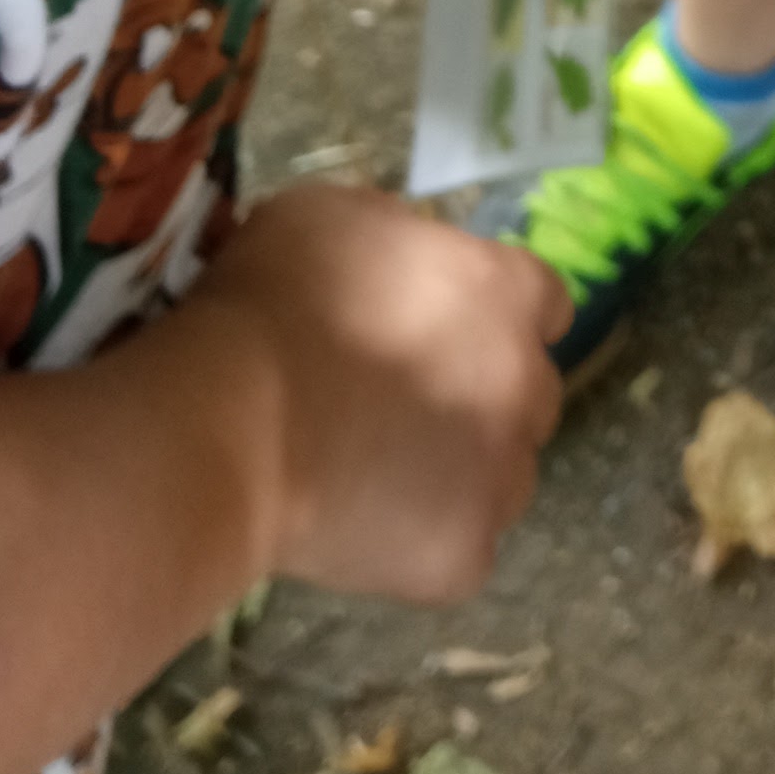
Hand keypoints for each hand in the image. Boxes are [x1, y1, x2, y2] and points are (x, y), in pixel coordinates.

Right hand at [198, 186, 568, 600]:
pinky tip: (356, 532)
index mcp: (507, 290)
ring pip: (503, 481)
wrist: (230, 421)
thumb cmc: (275, 300)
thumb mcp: (338, 218)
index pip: (544, 305)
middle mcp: (526, 381)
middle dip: (481, 401)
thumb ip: (398, 243)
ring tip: (375, 480)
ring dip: (459, 478)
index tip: (446, 336)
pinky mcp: (463, 555)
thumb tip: (400, 270)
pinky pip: (457, 553)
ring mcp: (502, 476)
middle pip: (527, 395)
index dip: (495, 321)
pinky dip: (416, 547)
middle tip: (399, 412)